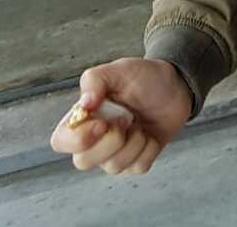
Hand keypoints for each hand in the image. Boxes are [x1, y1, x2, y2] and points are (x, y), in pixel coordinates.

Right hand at [49, 58, 191, 175]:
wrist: (176, 85)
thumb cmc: (143, 77)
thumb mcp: (119, 70)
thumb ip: (95, 80)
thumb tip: (84, 104)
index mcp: (83, 119)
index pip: (60, 142)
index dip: (77, 139)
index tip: (101, 123)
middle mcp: (94, 140)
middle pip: (83, 162)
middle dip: (109, 143)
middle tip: (126, 120)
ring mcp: (115, 153)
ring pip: (113, 167)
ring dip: (133, 142)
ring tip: (139, 122)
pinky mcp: (136, 161)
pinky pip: (138, 167)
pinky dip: (149, 149)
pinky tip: (150, 133)